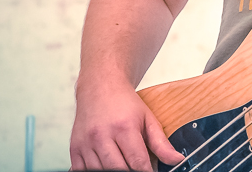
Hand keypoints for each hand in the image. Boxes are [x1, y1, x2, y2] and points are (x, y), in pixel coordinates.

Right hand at [70, 74, 184, 170]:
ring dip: (114, 171)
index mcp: (124, 127)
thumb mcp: (148, 118)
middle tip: (138, 168)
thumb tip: (177, 160)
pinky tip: (107, 165)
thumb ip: (161, 142)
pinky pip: (83, 171)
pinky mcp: (74, 149)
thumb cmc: (124, 103)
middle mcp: (102, 136)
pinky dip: (96, 171)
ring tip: (124, 164)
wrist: (100, 87)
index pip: (137, 161)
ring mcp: (86, 143)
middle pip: (119, 169)